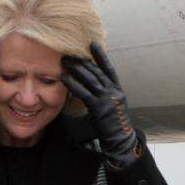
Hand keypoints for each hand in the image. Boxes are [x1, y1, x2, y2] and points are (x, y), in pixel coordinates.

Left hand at [62, 42, 139, 168]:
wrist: (120, 140)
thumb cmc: (113, 126)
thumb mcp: (111, 107)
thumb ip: (103, 96)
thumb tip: (91, 87)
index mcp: (118, 90)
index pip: (109, 69)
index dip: (100, 56)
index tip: (92, 44)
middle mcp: (113, 92)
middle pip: (96, 71)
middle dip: (82, 61)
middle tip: (70, 52)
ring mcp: (107, 99)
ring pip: (90, 79)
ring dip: (76, 69)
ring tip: (65, 61)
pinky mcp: (99, 108)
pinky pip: (83, 93)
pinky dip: (73, 84)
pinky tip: (64, 78)